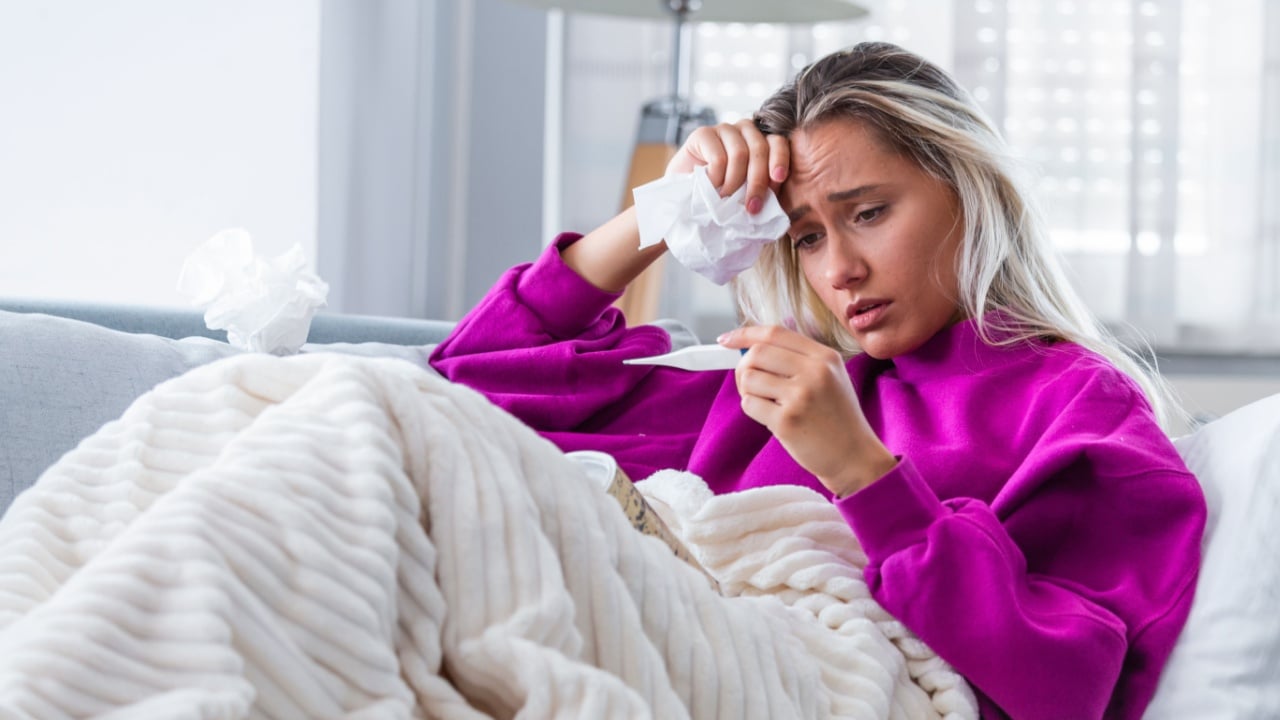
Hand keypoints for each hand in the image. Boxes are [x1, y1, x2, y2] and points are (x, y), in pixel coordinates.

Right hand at [666, 119, 790, 214]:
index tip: (779, 179)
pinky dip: (717, 178)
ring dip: (734, 182)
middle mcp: (744, 130)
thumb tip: (777, 190)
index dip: (780, 160)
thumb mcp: (748, 191)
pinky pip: (718, 157)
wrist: (686, 196)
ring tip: (726, 199)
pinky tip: (711, 187)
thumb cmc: (722, 196)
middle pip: (759, 148)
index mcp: (761, 141)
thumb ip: (764, 186)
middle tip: (751, 207)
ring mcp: (723, 130)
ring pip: (739, 153)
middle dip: (757, 181)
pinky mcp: (703, 134)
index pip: (777, 142)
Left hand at [717, 325, 898, 496]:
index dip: (745, 334)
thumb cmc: (837, 418)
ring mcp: (801, 396)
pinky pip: (750, 404)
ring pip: (749, 379)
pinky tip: (772, 419)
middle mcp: (815, 372)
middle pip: (757, 353)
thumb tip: (752, 348)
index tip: (726, 339)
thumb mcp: (831, 377)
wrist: (854, 457)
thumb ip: (799, 359)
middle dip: (743, 368)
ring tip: (768, 404)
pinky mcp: (787, 420)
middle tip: (750, 384)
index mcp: (825, 357)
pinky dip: (753, 410)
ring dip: (749, 392)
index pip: (775, 333)